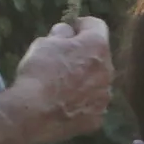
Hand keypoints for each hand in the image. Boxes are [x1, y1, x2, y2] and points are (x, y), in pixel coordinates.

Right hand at [6, 14, 114, 142]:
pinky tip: (63, 105)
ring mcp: (105, 96)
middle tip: (61, 61)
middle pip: (99, 56)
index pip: (97, 25)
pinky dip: (80, 102)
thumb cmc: (39, 72)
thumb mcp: (43, 44)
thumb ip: (60, 34)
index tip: (69, 30)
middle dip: (83, 55)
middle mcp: (108, 70)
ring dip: (84, 80)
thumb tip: (67, 31)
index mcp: (97, 47)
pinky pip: (91, 104)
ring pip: (97, 82)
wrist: (35, 114)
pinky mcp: (98, 118)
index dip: (81, 25)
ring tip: (60, 86)